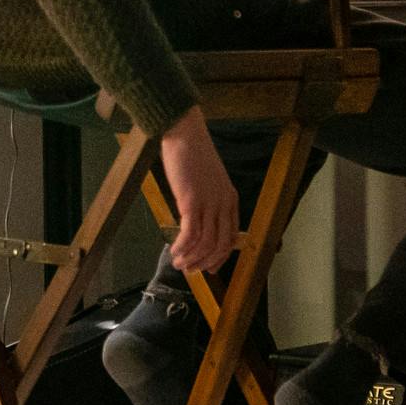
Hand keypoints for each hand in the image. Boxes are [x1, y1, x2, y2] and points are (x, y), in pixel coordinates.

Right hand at [157, 107, 238, 273]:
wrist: (184, 134)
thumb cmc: (192, 154)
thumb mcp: (208, 180)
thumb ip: (208, 199)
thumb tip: (196, 220)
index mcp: (230, 199)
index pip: (232, 237)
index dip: (221, 256)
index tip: (210, 267)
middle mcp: (223, 204)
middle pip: (220, 244)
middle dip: (206, 262)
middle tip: (191, 270)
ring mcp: (209, 204)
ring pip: (205, 243)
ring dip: (191, 258)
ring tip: (178, 264)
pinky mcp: (192, 202)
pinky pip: (190, 234)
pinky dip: (182, 247)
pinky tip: (174, 252)